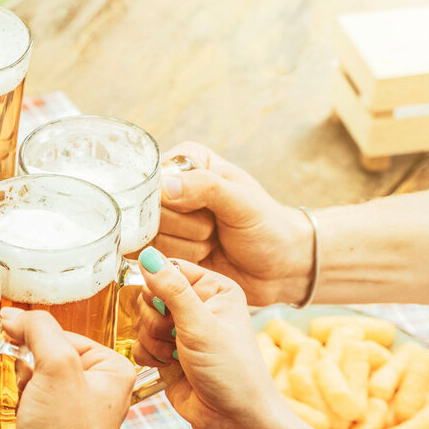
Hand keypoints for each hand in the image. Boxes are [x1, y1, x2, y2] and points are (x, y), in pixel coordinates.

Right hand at [3, 308, 149, 428]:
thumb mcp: (56, 366)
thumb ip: (38, 330)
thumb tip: (14, 316)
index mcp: (112, 367)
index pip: (63, 333)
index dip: (36, 340)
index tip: (19, 347)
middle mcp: (99, 386)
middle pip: (49, 354)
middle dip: (30, 367)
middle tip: (33, 389)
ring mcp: (77, 408)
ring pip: (37, 376)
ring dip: (23, 386)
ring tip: (29, 407)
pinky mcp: (57, 425)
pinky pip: (31, 399)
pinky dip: (20, 403)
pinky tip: (23, 417)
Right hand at [132, 248, 286, 428]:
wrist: (234, 420)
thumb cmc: (232, 372)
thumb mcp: (201, 325)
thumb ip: (171, 289)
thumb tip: (148, 256)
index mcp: (214, 290)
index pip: (170, 269)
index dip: (159, 287)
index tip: (167, 308)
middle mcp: (197, 307)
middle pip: (149, 295)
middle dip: (156, 320)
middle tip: (177, 337)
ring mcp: (180, 331)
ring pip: (141, 321)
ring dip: (154, 341)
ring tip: (178, 357)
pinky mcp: (166, 354)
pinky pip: (139, 344)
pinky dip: (148, 356)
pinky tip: (168, 367)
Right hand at [157, 142, 313, 305]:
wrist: (280, 266)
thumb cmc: (268, 226)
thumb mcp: (242, 202)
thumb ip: (205, 188)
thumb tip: (166, 188)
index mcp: (187, 162)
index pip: (153, 177)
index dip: (173, 200)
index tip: (204, 209)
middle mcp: (171, 188)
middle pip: (148, 211)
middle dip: (186, 226)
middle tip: (214, 226)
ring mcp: (165, 221)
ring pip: (150, 237)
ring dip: (188, 246)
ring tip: (213, 240)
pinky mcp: (164, 250)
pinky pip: (155, 259)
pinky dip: (183, 261)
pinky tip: (204, 256)